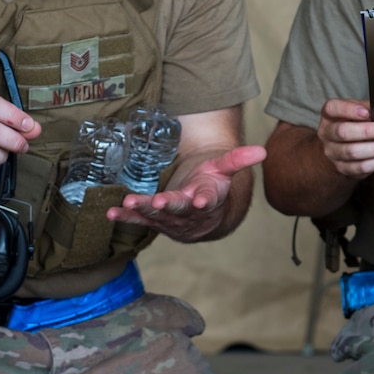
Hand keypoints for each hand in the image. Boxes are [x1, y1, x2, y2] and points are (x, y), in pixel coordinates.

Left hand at [109, 145, 265, 239]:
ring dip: (142, 211)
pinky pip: (140, 222)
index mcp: (209, 198)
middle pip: (180, 210)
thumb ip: (238, 159)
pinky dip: (125, 219)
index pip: (209, 199)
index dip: (204, 200)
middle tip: (158, 202)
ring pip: (157, 217)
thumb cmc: (211, 184)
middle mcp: (190, 213)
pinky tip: (111, 214)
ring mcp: (171, 220)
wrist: (203, 213)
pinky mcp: (155, 222)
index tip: (200, 200)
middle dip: (169, 205)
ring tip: (128, 204)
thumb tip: (262, 151)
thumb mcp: (223, 169)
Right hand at [315, 98, 373, 177]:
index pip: (332, 108)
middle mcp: (327, 134)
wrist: (337, 149)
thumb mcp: (355, 112)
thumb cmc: (350, 125)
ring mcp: (332, 152)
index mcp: (329, 115)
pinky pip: (360, 167)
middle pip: (343, 132)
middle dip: (367, 131)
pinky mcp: (342, 168)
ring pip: (353, 152)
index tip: (366, 112)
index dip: (349, 110)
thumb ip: (367, 108)